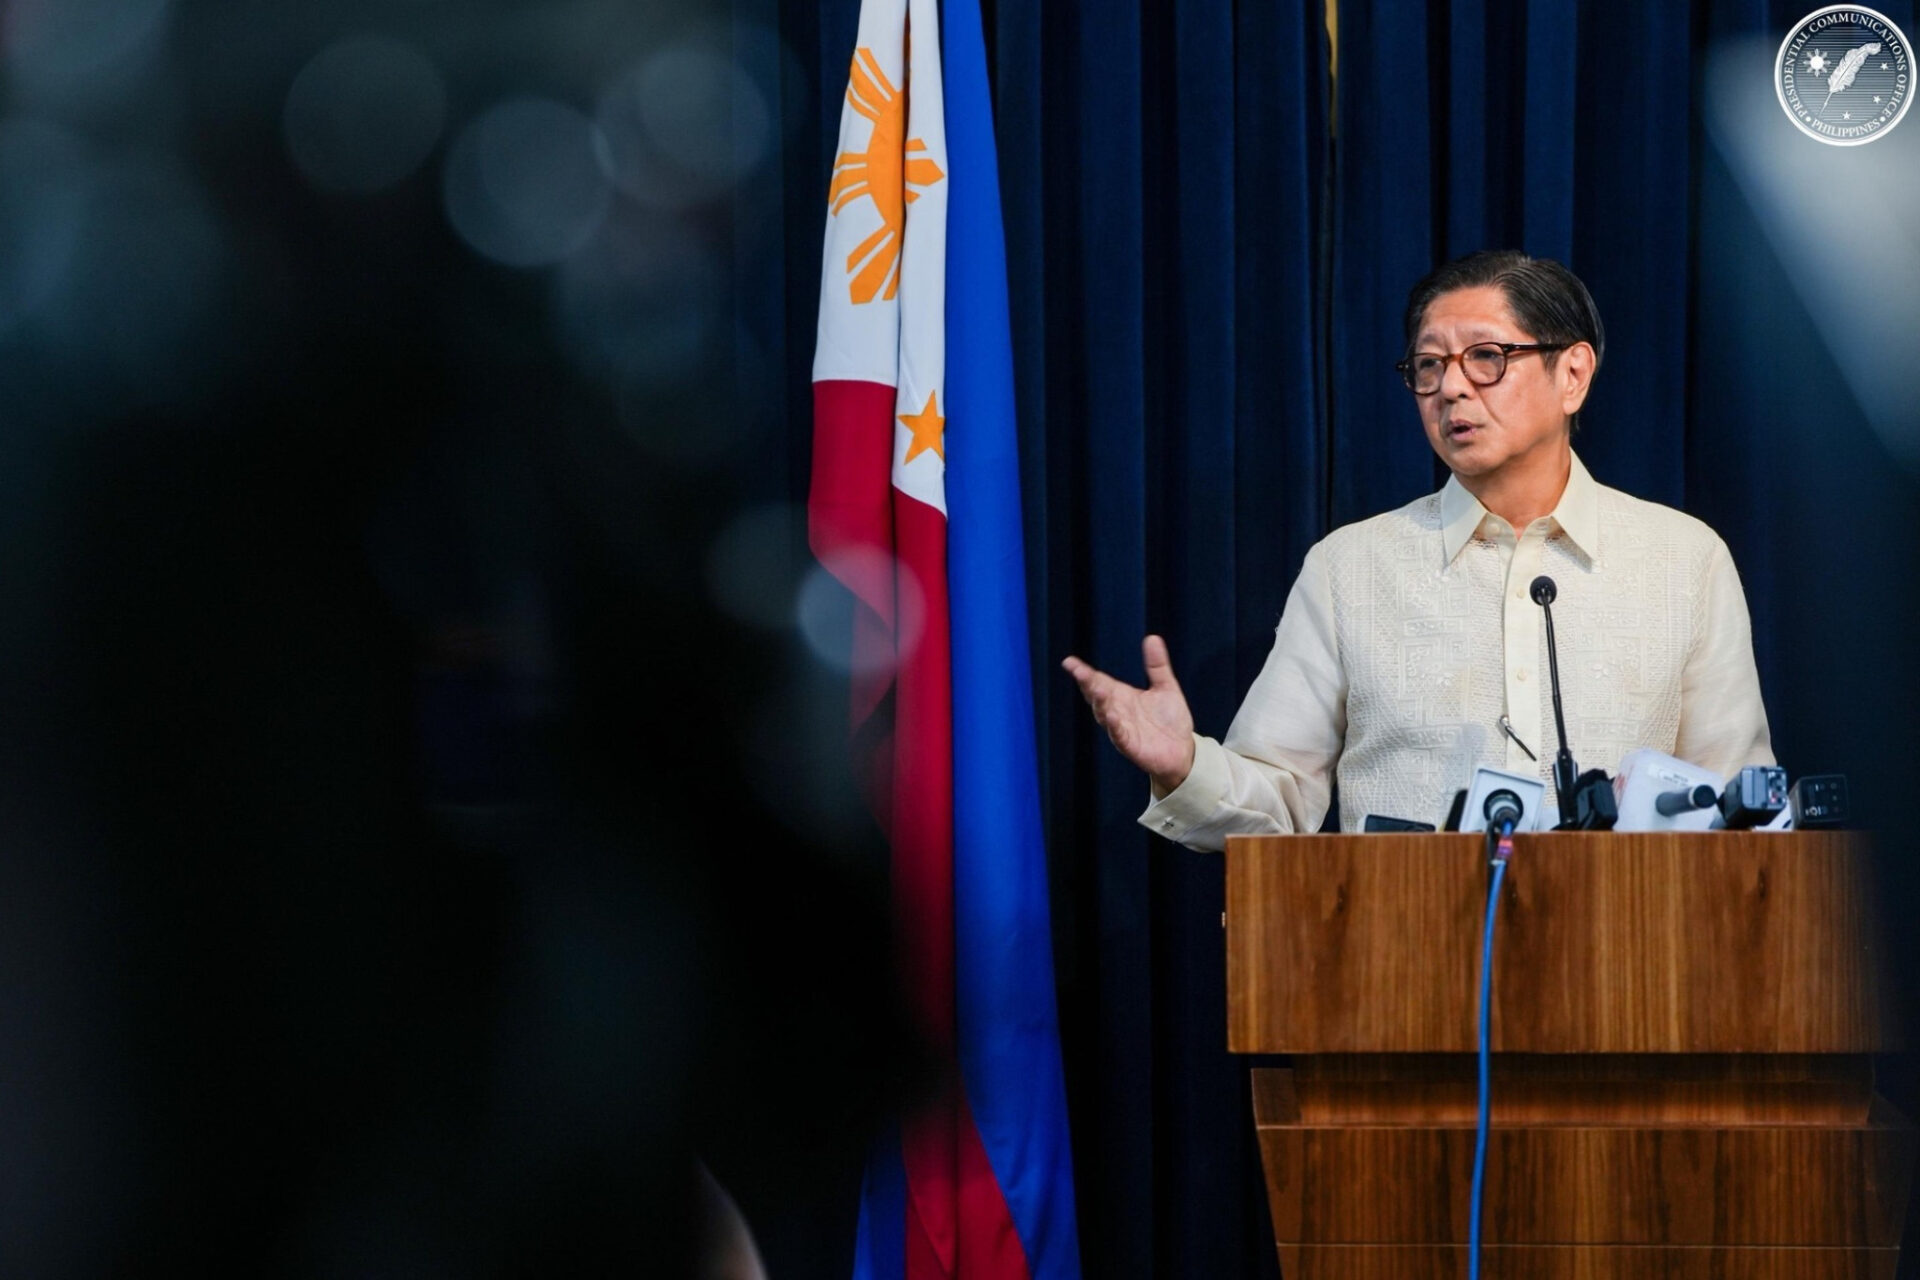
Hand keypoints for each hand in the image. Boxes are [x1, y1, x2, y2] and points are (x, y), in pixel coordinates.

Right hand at [1061, 635, 1196, 793]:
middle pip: (1097, 695)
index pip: (1098, 681)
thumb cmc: (1170, 720)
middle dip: (1088, 684)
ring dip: (1100, 703)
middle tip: (1080, 672)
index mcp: (1121, 695)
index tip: (1069, 662)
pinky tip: (1112, 716)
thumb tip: (1152, 637)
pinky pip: (1118, 735)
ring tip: (1097, 689)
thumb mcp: (1166, 687)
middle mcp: (1116, 710)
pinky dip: (1114, 726)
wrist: (1183, 750)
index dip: (1083, 672)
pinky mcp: (1129, 745)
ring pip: (1104, 714)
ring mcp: (1121, 728)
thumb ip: (1157, 665)